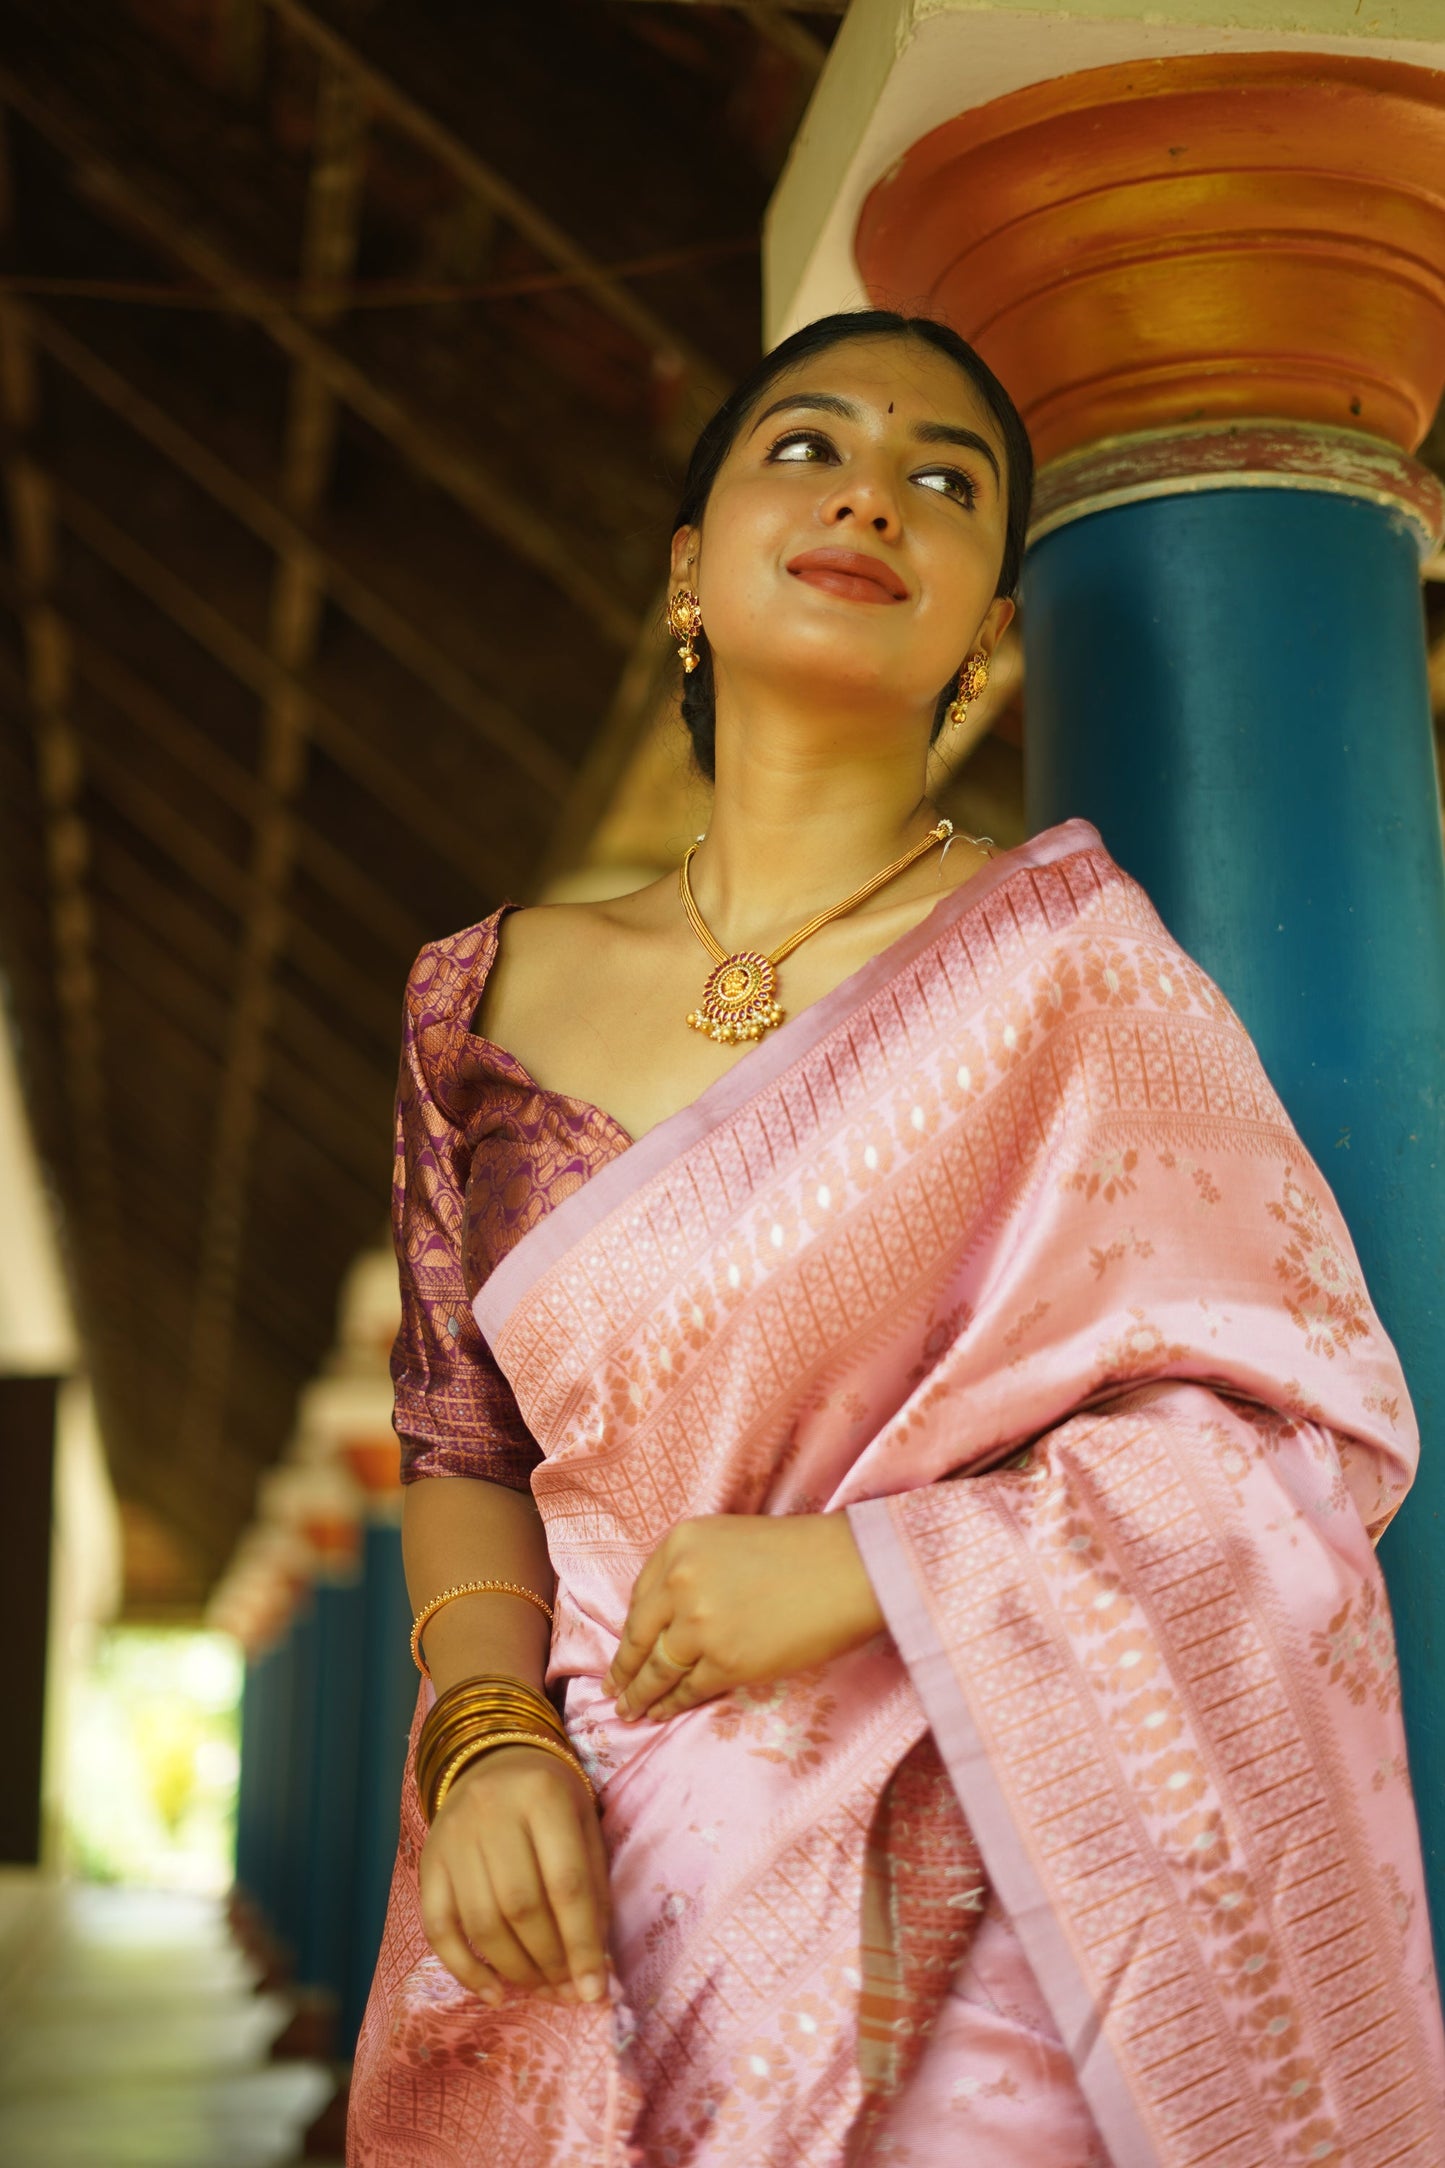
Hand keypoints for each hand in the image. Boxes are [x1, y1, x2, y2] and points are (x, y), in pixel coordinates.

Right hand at [418, 1743, 610, 2005]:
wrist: (493, 1760)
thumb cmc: (551, 1799)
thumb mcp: (584, 1822)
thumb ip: (593, 1886)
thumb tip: (596, 1965)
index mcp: (543, 1795)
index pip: (565, 1883)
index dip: (582, 1943)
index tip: (595, 1990)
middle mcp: (492, 1812)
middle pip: (521, 1906)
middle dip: (549, 1961)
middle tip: (569, 1991)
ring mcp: (453, 1837)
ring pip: (482, 1922)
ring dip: (515, 1970)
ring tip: (542, 1990)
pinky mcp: (428, 1862)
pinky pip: (439, 1928)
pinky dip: (466, 1969)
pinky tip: (494, 1993)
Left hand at [602, 1512, 883, 1724]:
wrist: (848, 1569)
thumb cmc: (799, 1552)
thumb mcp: (727, 1539)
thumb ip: (691, 1570)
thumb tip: (667, 1621)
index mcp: (678, 1544)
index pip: (640, 1597)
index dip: (630, 1632)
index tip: (622, 1651)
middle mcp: (679, 1581)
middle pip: (639, 1636)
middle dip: (623, 1669)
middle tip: (612, 1690)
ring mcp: (700, 1624)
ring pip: (658, 1669)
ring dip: (640, 1694)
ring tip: (629, 1710)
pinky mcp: (726, 1661)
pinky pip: (689, 1689)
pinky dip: (673, 1705)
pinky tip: (663, 1713)